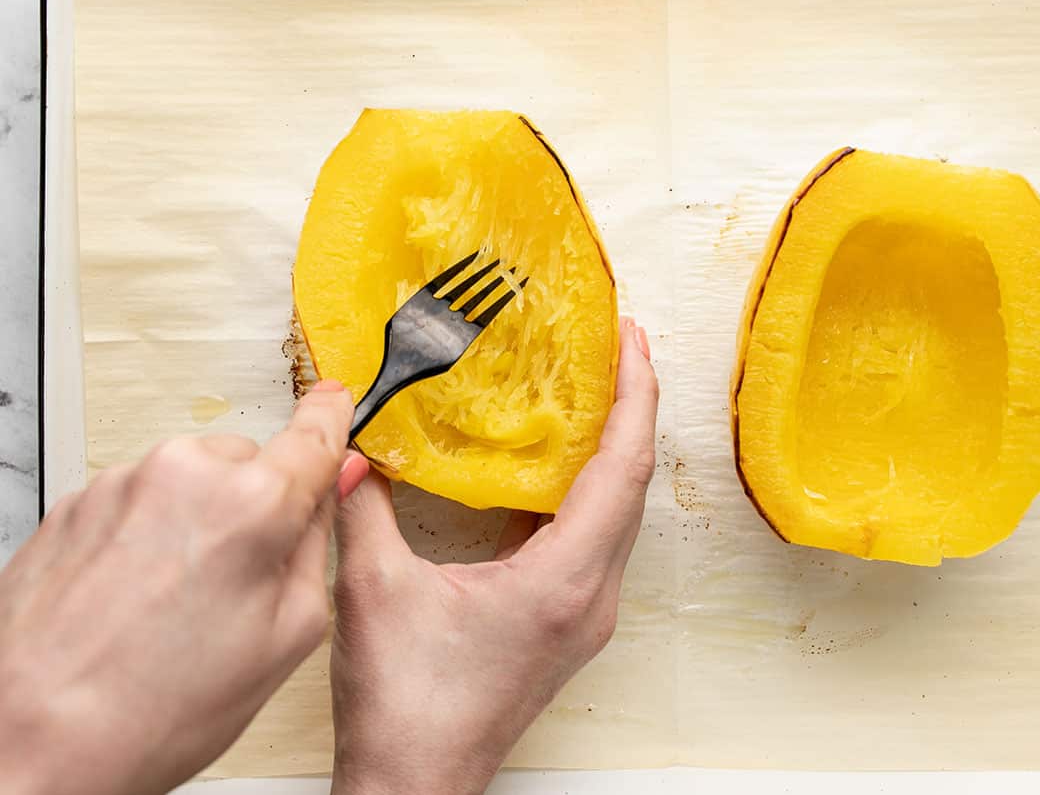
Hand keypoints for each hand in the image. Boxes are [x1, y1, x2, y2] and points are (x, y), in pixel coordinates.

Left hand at [0, 381, 370, 794]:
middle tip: (239, 583)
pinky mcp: (72, 503)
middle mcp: (182, 473)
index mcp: (252, 503)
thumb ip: (317, 544)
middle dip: (254, 507)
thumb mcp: (286, 635)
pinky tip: (134, 601)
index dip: (331, 417)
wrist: (32, 741)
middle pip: (247, 464)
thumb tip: (330, 489)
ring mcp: (119, 484)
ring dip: (196, 523)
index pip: (313, 432)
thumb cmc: (154, 709)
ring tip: (174, 606)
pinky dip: (146, 538)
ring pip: (189, 482)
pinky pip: (136, 501)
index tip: (334, 400)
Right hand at [330, 318, 658, 794]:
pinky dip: (588, 488)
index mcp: (563, 581)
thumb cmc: (404, 706)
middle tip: (616, 347)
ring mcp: (585, 614)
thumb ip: (365, 503)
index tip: (631, 339)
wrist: (415, 785)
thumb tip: (355, 442)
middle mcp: (591, 597)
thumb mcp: (373, 589)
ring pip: (620, 512)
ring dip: (614, 448)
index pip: (621, 468)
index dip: (634, 396)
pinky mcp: (567, 622)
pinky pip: (596, 537)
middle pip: (633, 485)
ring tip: (595, 389)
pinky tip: (558, 462)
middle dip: (631, 408)